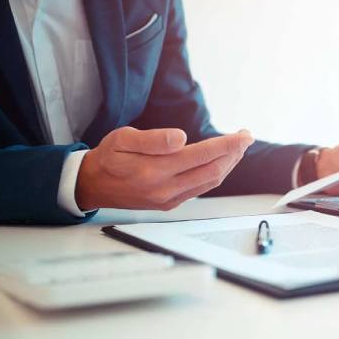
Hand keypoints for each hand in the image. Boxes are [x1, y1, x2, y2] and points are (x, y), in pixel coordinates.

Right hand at [76, 127, 253, 210]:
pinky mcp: (170, 204)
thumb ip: (153, 139)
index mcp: (154, 170)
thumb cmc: (107, 158)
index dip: (226, 145)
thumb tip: (181, 138)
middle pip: (212, 171)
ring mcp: (169, 199)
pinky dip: (215, 174)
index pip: (201, 155)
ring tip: (237, 147)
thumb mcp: (122, 139)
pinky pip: (200, 189)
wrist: (92, 185)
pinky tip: (219, 162)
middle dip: (233, 154)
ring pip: (209, 182)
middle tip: (245, 137)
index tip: (243, 135)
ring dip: (228, 164)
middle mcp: (165, 189)